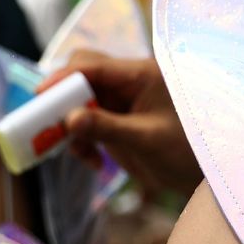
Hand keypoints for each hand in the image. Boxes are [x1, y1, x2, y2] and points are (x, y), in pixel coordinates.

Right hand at [51, 52, 200, 196]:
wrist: (202, 177)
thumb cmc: (188, 152)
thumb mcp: (147, 140)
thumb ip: (109, 128)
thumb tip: (68, 120)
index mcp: (142, 75)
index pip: (95, 66)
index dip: (65, 78)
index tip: (41, 96)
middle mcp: (128, 82)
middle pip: (81, 74)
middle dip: (62, 98)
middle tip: (49, 124)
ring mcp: (120, 101)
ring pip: (79, 99)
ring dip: (70, 124)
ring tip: (80, 152)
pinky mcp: (115, 120)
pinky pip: (85, 121)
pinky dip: (81, 140)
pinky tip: (94, 162)